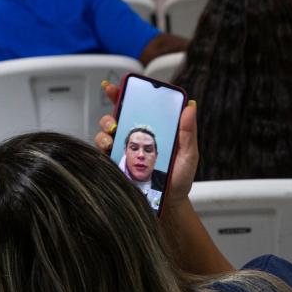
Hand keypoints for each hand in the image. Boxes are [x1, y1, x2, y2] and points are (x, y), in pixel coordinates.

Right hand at [94, 81, 197, 209]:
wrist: (169, 205)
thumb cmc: (180, 179)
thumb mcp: (188, 154)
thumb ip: (188, 132)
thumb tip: (190, 106)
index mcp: (152, 129)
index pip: (137, 105)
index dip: (123, 93)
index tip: (116, 86)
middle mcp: (134, 137)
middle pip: (116, 115)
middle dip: (110, 110)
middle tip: (116, 118)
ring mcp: (123, 150)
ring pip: (105, 131)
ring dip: (105, 129)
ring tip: (113, 134)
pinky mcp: (114, 165)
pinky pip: (101, 152)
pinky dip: (101, 147)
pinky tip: (108, 148)